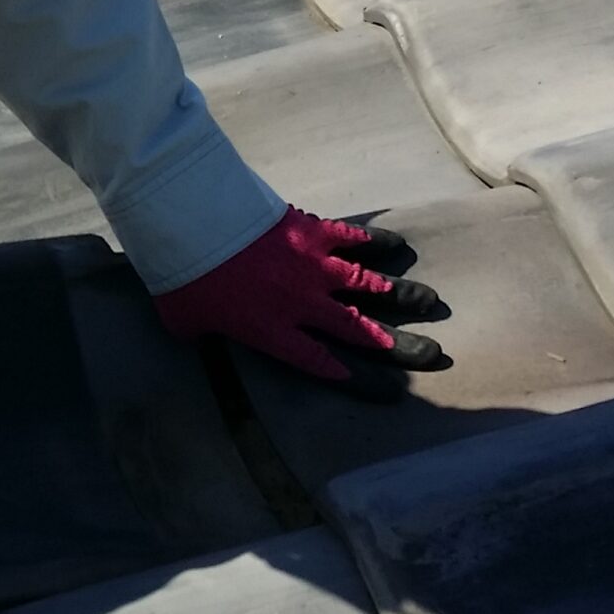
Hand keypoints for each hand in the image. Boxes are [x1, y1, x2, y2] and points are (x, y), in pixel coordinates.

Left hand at [154, 208, 448, 399]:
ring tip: (428, 301)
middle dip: (396, 345)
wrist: (195, 223)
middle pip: (358, 331)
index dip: (351, 377)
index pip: (319, 363)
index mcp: (273, 333)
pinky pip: (353, 239)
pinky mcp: (313, 231)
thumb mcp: (182, 318)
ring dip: (400, 295)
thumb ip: (197, 332)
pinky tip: (397, 247)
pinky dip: (376, 243)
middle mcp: (304, 305)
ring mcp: (314, 267)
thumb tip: (195, 332)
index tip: (383, 390)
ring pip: (367, 285)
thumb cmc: (184, 277)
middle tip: (431, 354)